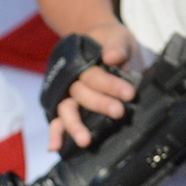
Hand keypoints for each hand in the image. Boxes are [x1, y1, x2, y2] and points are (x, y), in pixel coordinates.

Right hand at [47, 20, 140, 150]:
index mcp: (80, 62)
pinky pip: (58, 121)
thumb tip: (111, 57)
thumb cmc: (111, 42)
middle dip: (99, 104)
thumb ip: (116, 46)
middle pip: (80, 94)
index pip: (93, 75)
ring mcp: (67, 94)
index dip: (110, 85)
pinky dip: (55, 134)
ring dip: (74, 126)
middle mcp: (71, 80)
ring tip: (84, 141)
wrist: (101, 43)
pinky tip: (55, 148)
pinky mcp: (68, 106)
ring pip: (66, 110)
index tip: (130, 93)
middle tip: (118, 112)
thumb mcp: (117, 37)